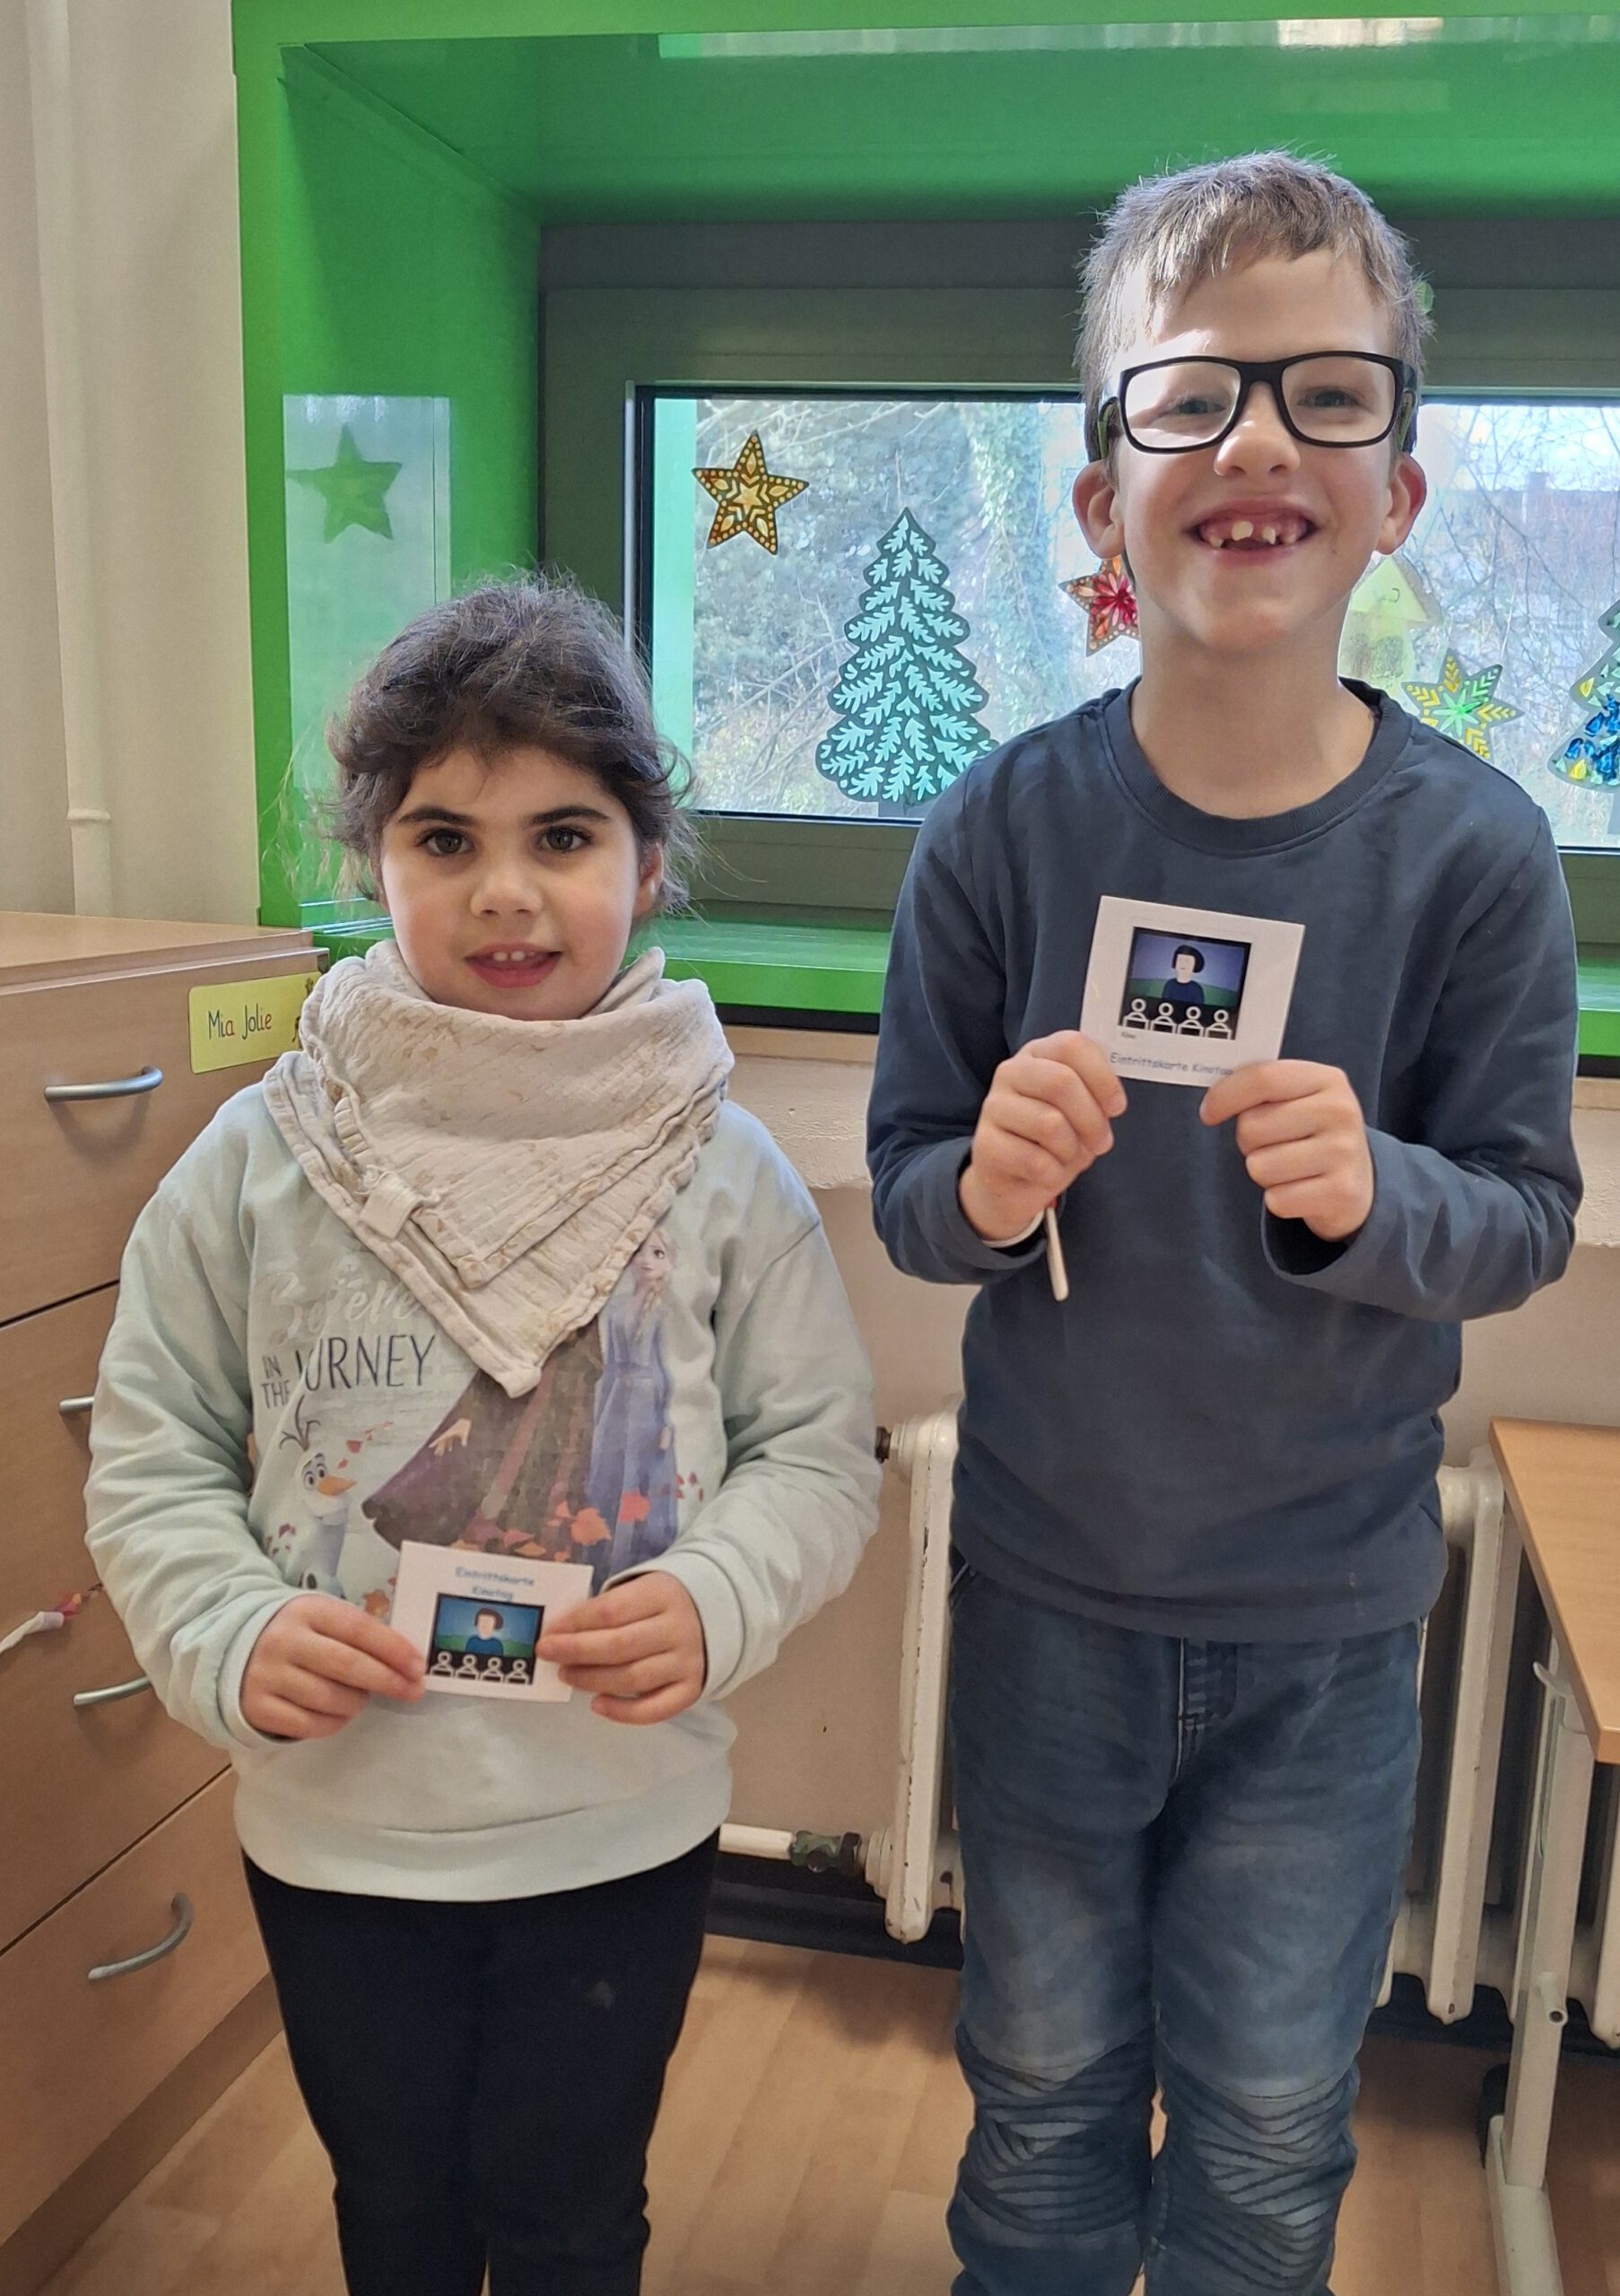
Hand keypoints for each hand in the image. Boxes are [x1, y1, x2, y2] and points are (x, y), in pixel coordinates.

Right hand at [240, 1594, 424, 1739]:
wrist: (232, 1648)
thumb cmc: (295, 1633)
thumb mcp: (320, 1618)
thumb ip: (356, 1633)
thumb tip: (405, 1661)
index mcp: (307, 1610)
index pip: (359, 1629)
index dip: (394, 1649)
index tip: (418, 1667)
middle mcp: (285, 1641)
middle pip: (349, 1666)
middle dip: (388, 1681)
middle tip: (412, 1691)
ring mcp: (268, 1676)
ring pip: (332, 1699)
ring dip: (358, 1703)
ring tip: (361, 1698)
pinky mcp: (257, 1707)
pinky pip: (310, 1725)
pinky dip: (334, 1723)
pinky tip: (338, 1714)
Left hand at [537, 1572, 706, 1725]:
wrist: (717, 1615)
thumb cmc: (661, 1602)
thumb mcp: (640, 1590)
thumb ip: (607, 1607)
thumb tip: (561, 1632)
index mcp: (662, 1594)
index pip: (610, 1611)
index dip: (575, 1623)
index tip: (549, 1632)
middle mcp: (678, 1629)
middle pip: (619, 1646)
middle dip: (576, 1651)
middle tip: (547, 1654)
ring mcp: (687, 1662)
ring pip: (632, 1678)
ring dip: (592, 1680)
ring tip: (567, 1675)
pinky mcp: (691, 1689)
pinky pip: (654, 1709)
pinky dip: (622, 1712)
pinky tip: (597, 1705)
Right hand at [959, 1031, 1126, 1242]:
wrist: (1015, 1181)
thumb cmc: (1053, 1140)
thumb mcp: (1080, 1111)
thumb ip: (1095, 1095)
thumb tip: (1112, 1101)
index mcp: (1037, 1054)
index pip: (1071, 1046)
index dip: (1102, 1077)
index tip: (1117, 1107)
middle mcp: (1010, 1072)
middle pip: (1061, 1082)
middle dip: (1092, 1119)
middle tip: (1102, 1142)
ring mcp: (993, 1106)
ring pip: (1050, 1124)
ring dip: (1072, 1150)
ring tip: (1068, 1157)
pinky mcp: (985, 1144)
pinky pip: (1036, 1160)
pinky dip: (1054, 1174)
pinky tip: (1048, 1173)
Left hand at [1200, 1061, 1373, 1241]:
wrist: (1358, 1182)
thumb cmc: (1312, 1134)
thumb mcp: (1299, 1099)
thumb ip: (1261, 1088)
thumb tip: (1213, 1100)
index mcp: (1326, 1079)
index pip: (1262, 1078)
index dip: (1225, 1096)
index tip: (1208, 1113)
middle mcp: (1340, 1111)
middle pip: (1251, 1127)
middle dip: (1249, 1142)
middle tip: (1274, 1145)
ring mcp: (1343, 1153)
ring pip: (1259, 1166)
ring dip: (1264, 1172)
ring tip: (1289, 1167)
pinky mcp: (1340, 1193)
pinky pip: (1276, 1200)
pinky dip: (1279, 1199)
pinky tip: (1301, 1189)